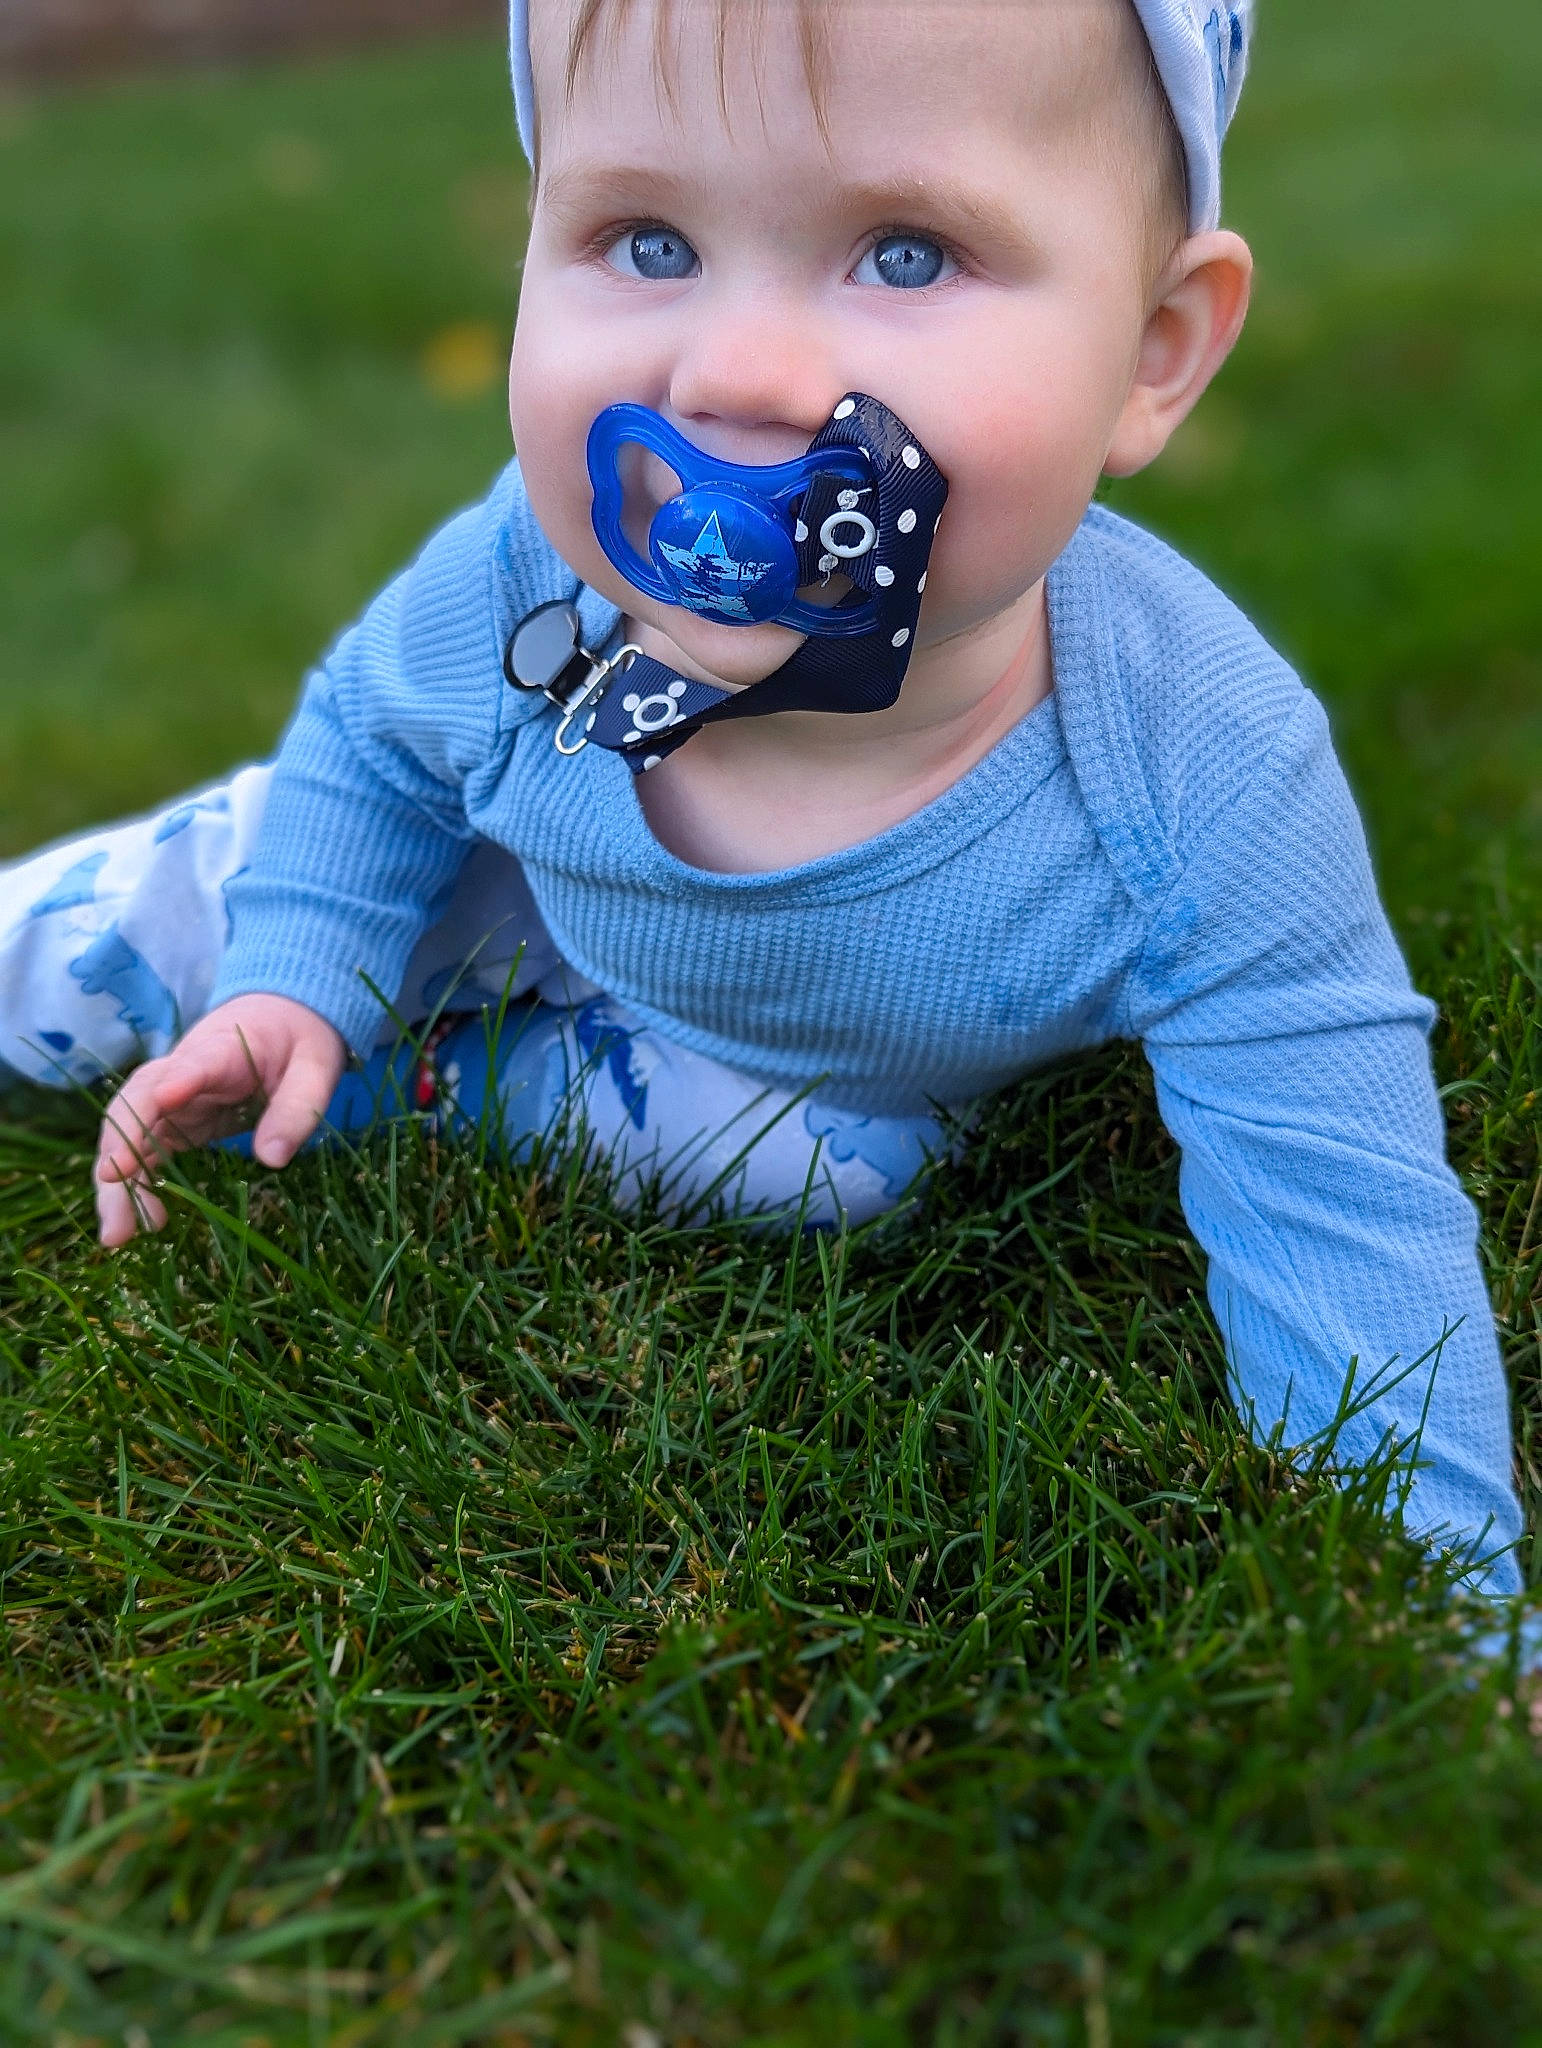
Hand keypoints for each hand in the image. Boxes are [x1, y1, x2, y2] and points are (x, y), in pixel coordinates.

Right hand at [94, 994, 346, 1246]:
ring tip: (118, 1235)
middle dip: (121, 1147)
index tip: (165, 1100)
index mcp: (224, 1049)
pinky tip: (143, 1222)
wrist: (280, 1017)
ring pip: (127, 1135)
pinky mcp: (171, 1122)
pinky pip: (143, 1153)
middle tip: (113, 1188)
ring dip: (118, 1183)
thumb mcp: (317, 1067)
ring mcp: (170, 1098)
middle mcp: (181, 1072)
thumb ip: (298, 1108)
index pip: (197, 1061)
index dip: (179, 1080)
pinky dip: (136, 1186)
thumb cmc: (299, 1039)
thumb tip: (273, 1159)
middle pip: (138, 1104)